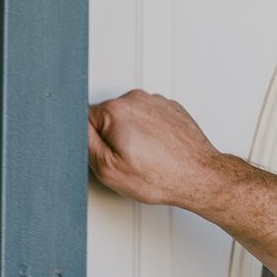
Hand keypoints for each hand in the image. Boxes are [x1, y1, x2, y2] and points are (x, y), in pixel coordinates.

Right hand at [89, 88, 231, 211]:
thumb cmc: (161, 177)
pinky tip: (158, 152)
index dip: (90, 141)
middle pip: (107, 117)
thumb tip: (76, 128)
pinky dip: (150, 134)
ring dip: (132, 135)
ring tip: (146, 157)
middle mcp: (136, 99)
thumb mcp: (108, 169)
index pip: (84, 119)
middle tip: (126, 160)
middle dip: (111, 138)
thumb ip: (85, 144)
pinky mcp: (171, 109)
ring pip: (129, 118)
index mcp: (115, 110)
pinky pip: (150, 119)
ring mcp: (156, 102)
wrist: (200, 177)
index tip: (103, 154)